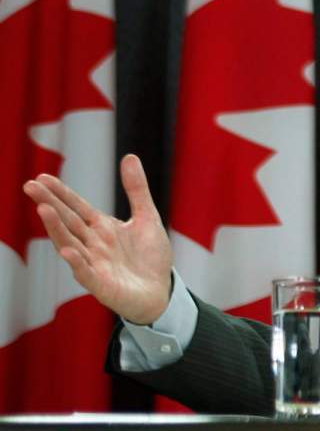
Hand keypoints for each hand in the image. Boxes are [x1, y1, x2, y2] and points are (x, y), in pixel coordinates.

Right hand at [24, 154, 172, 324]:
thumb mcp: (147, 217)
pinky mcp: (102, 286)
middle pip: (67, 222)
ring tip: (43, 209)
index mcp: (101, 228)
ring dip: (57, 229)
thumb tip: (129, 157)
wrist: (161, 291)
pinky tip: (68, 251)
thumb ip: (136, 190)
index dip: (60, 193)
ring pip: (70, 245)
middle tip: (29, 186)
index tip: (41, 177)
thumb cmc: (150, 257)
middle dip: (49, 204)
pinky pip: (86, 274)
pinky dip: (77, 263)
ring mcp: (95, 265)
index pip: (76, 207)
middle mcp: (93, 245)